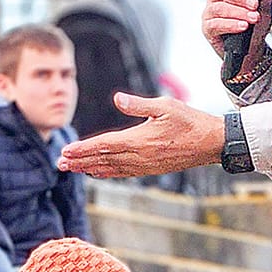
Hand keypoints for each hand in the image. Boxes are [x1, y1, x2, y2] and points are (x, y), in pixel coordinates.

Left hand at [57, 94, 225, 179]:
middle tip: (59, 164)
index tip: (65, 151)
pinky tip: (98, 172)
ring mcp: (145, 165)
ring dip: (90, 168)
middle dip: (79, 161)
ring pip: (111, 168)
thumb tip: (117, 99)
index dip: (83, 148)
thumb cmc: (190, 120)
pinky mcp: (151, 169)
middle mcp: (140, 156)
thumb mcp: (165, 105)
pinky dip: (107, 173)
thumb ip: (139, 104)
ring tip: (72, 169)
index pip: (104, 145)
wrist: (212, 143)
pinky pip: (124, 173)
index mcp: (140, 140)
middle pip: (103, 160)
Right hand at [202, 0, 271, 65]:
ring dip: (238, 12)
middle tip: (255, 4)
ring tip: (253, 18)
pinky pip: (216, 24)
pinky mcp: (208, 29)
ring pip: (219, 8)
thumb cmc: (253, 27)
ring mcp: (211, 13)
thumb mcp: (264, 10)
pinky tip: (242, 26)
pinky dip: (231, 25)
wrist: (251, 52)